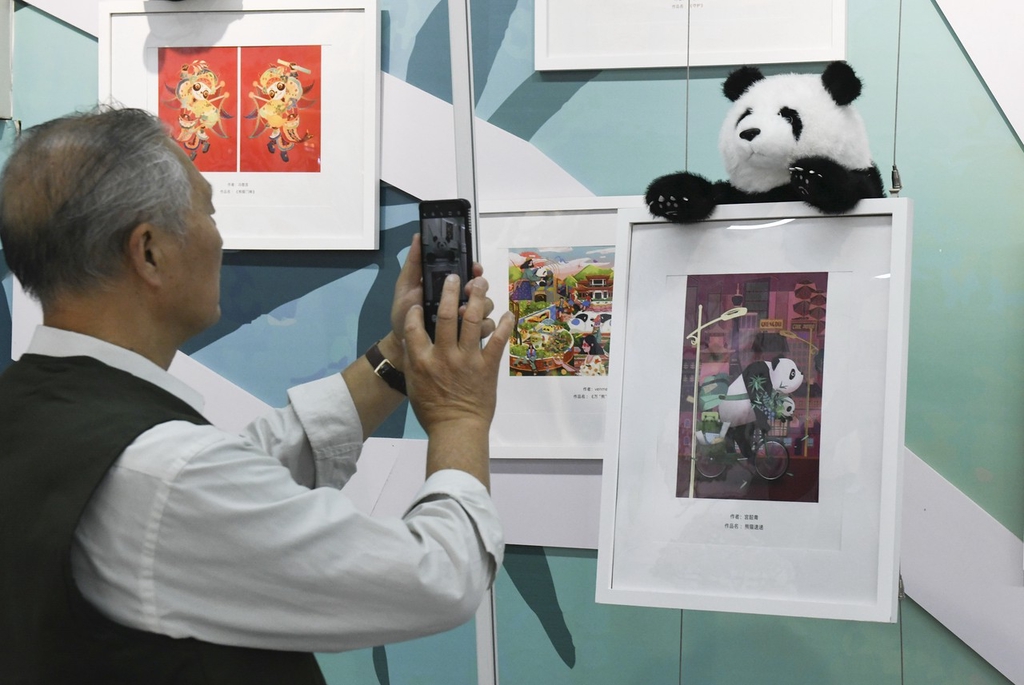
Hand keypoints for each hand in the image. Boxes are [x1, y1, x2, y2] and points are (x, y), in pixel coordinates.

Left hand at [385, 234, 497, 365]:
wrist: (401, 346)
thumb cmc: (403, 314)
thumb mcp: (406, 287)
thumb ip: (414, 263)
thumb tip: (418, 236)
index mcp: (447, 286)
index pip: (468, 272)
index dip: (474, 268)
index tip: (474, 267)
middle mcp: (460, 299)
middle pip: (481, 288)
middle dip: (479, 287)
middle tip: (469, 289)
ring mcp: (467, 318)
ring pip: (486, 307)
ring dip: (480, 306)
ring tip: (462, 311)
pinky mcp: (470, 337)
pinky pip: (486, 328)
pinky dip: (483, 327)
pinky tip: (470, 330)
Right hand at [403, 273, 513, 486]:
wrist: (456, 429)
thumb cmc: (432, 409)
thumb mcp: (413, 383)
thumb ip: (412, 359)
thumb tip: (412, 337)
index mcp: (422, 360)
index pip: (414, 326)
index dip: (416, 309)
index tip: (421, 299)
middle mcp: (444, 355)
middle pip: (447, 316)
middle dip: (451, 291)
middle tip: (454, 276)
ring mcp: (467, 360)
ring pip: (472, 321)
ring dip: (477, 299)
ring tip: (480, 283)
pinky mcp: (487, 366)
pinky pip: (497, 341)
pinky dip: (504, 325)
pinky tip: (508, 313)